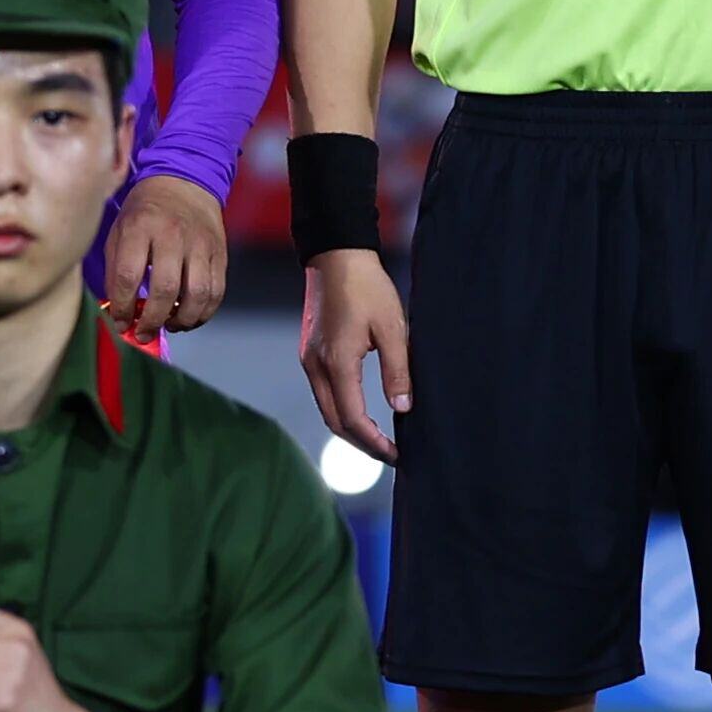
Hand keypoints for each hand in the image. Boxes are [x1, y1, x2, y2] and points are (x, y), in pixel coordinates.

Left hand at [97, 177, 228, 337]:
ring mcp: (200, 243)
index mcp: (139, 227)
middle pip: (165, 288)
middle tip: (144, 333)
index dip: (123, 307)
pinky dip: (203, 313)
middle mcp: (172, 234)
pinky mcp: (220, 252)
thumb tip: (118, 312)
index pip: (128, 276)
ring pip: (197, 294)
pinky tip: (188, 318)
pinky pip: (216, 291)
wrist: (182, 183)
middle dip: (152, 320)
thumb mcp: (119, 231)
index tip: (120, 322)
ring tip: (168, 326)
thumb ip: (115, 270)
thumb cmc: (144, 214)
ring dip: (181, 320)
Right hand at [299, 248, 409, 460]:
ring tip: (376, 439)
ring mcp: (308, 360)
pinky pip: (322, 392)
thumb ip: (397, 371)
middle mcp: (316, 366)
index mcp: (337, 363)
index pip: (352, 419)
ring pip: (326, 409)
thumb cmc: (367, 287)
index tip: (396, 454)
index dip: (374, 442)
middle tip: (388, 455)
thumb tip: (402, 409)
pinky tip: (359, 412)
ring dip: (349, 429)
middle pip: (334, 421)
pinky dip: (341, 410)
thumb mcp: (393, 328)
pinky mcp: (309, 353)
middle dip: (361, 443)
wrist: (336, 256)